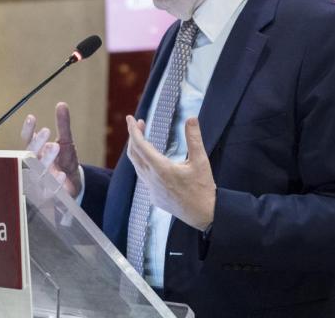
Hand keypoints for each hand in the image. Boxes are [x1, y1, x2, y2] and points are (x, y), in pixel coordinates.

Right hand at [21, 102, 82, 197]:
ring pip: (37, 171)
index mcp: (36, 152)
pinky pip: (48, 191)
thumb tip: (61, 104)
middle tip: (46, 130)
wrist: (73, 185)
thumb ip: (63, 125)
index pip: (27, 140)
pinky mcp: (48, 196)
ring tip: (55, 146)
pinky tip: (61, 174)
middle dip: (37, 143)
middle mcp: (34, 166)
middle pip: (30, 155)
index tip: (32, 117)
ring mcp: (40, 182)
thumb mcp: (67, 142)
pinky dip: (54, 183)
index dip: (28, 130)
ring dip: (44, 159)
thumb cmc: (65, 162)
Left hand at [126, 115, 215, 230]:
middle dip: (134, 137)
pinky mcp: (154, 197)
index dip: (133, 130)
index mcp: (161, 169)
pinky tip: (152, 160)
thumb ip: (194, 138)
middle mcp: (152, 179)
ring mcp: (151, 189)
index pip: (140, 145)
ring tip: (144, 138)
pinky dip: (143, 164)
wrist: (204, 215)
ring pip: (137, 166)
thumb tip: (191, 118)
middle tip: (139, 123)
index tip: (130, 118)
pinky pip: (143, 177)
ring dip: (138, 150)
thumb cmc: (203, 188)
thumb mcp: (201, 161)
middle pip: (134, 154)